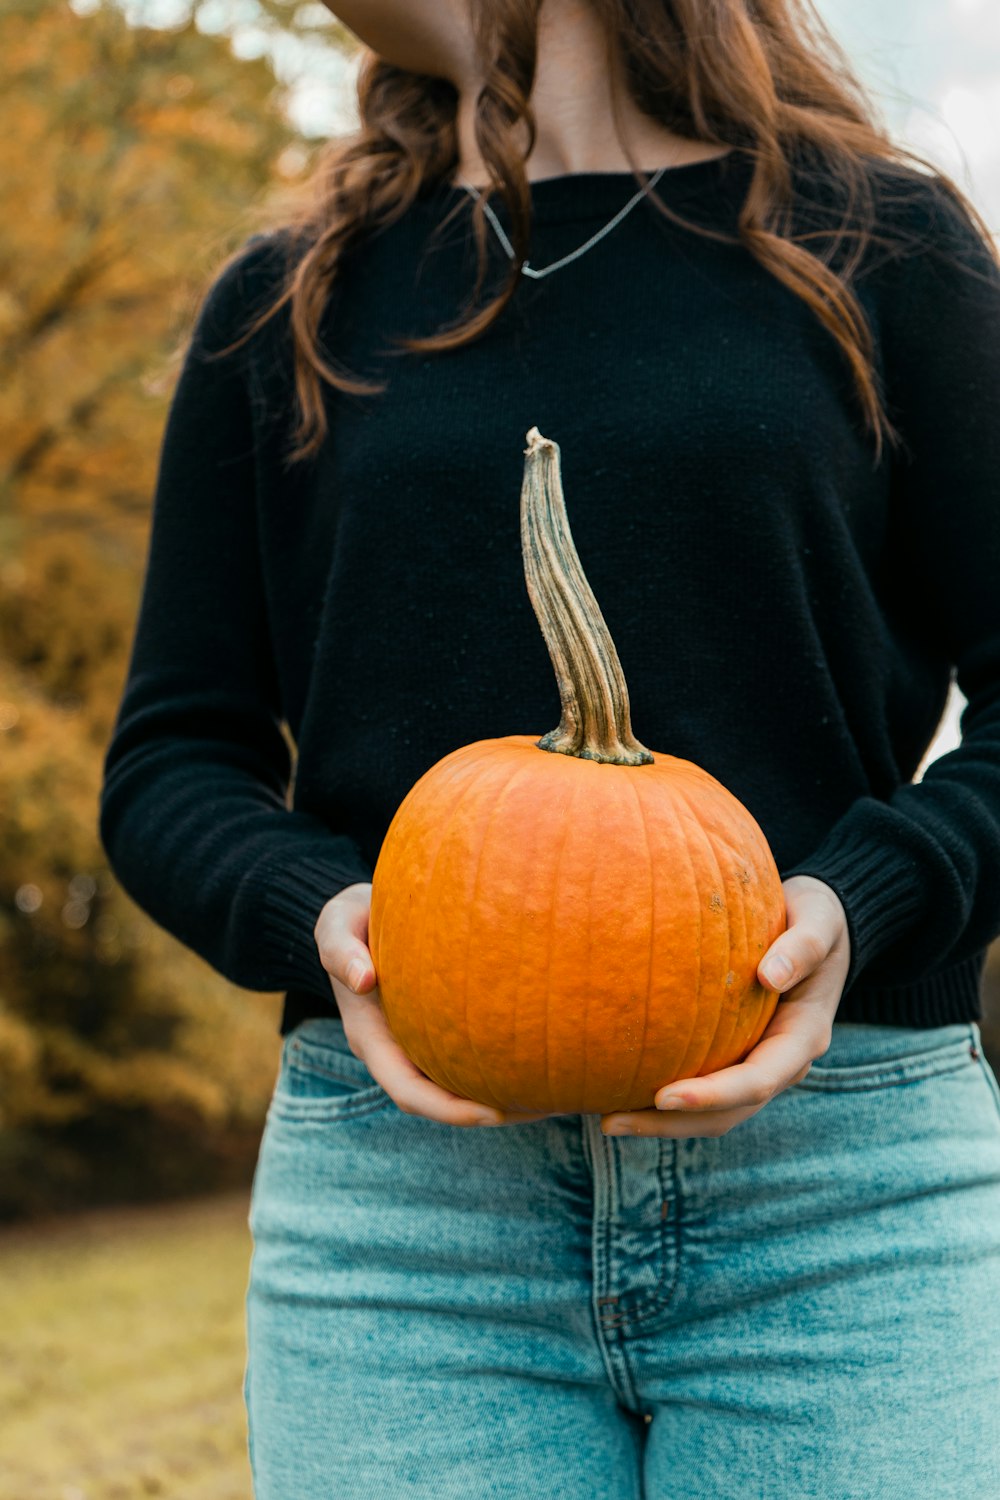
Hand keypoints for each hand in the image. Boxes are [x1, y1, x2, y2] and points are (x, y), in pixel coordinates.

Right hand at [314, 882, 557, 1127]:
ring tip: (555, 1096)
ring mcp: (418, 1043)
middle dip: (491, 1113)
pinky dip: (500, 1066)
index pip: (409, 1091)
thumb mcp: (336, 925)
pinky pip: (469, 1057)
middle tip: (545, 1109)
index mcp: (372, 1038)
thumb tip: (363, 980)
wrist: (360, 914)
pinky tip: (539, 1060)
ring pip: (460, 1084)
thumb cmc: (350, 918)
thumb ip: (340, 950)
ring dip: (503, 1096)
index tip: (493, 1115)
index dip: (450, 1110)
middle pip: (443, 1101)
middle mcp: (397, 1050)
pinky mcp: (438, 1029)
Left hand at [599, 875, 850, 1137]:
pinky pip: (704, 1085)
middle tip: (610, 1120)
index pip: (758, 1081)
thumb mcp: (819, 924)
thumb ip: (802, 947)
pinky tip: (623, 1086)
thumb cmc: (816, 919)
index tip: (664, 1097)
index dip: (712, 1095)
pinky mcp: (738, 1055)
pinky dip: (667, 1099)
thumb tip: (768, 975)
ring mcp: (760, 1063)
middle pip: (728, 1112)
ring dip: (663, 1122)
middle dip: (673, 1123)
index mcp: (804, 1038)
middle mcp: (782, 1062)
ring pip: (713, 1112)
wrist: (822, 928)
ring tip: (606, 1118)